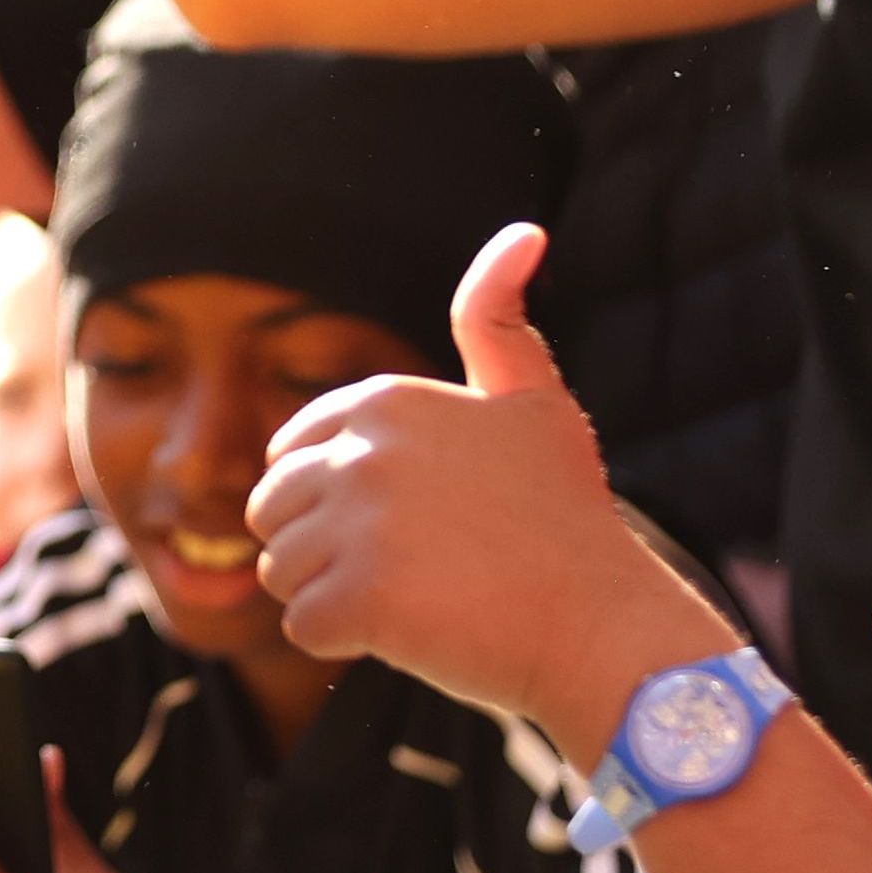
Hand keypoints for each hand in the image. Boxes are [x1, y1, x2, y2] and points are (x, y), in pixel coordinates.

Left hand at [248, 226, 739, 733]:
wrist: (599, 622)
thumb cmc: (563, 517)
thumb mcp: (533, 402)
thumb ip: (499, 320)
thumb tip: (523, 232)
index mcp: (387, 399)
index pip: (289, 449)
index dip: (335, 495)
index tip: (408, 517)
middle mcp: (365, 449)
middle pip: (272, 508)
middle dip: (323, 544)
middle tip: (411, 563)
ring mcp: (359, 523)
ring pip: (280, 569)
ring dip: (332, 594)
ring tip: (414, 593)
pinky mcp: (359, 597)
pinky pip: (302, 626)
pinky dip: (345, 640)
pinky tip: (410, 629)